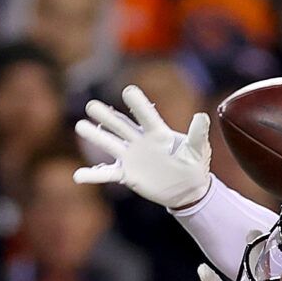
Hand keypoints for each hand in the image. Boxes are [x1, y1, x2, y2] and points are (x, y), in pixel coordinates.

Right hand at [75, 85, 214, 211]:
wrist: (187, 189)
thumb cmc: (193, 165)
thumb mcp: (198, 150)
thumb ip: (198, 134)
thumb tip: (203, 116)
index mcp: (158, 132)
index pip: (146, 115)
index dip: (138, 104)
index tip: (128, 91)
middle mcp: (140, 140)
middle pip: (120, 125)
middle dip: (107, 116)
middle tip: (91, 106)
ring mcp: (131, 156)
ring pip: (110, 144)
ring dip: (95, 136)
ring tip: (80, 126)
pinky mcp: (126, 174)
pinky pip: (107, 173)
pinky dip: (93, 175)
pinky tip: (78, 176)